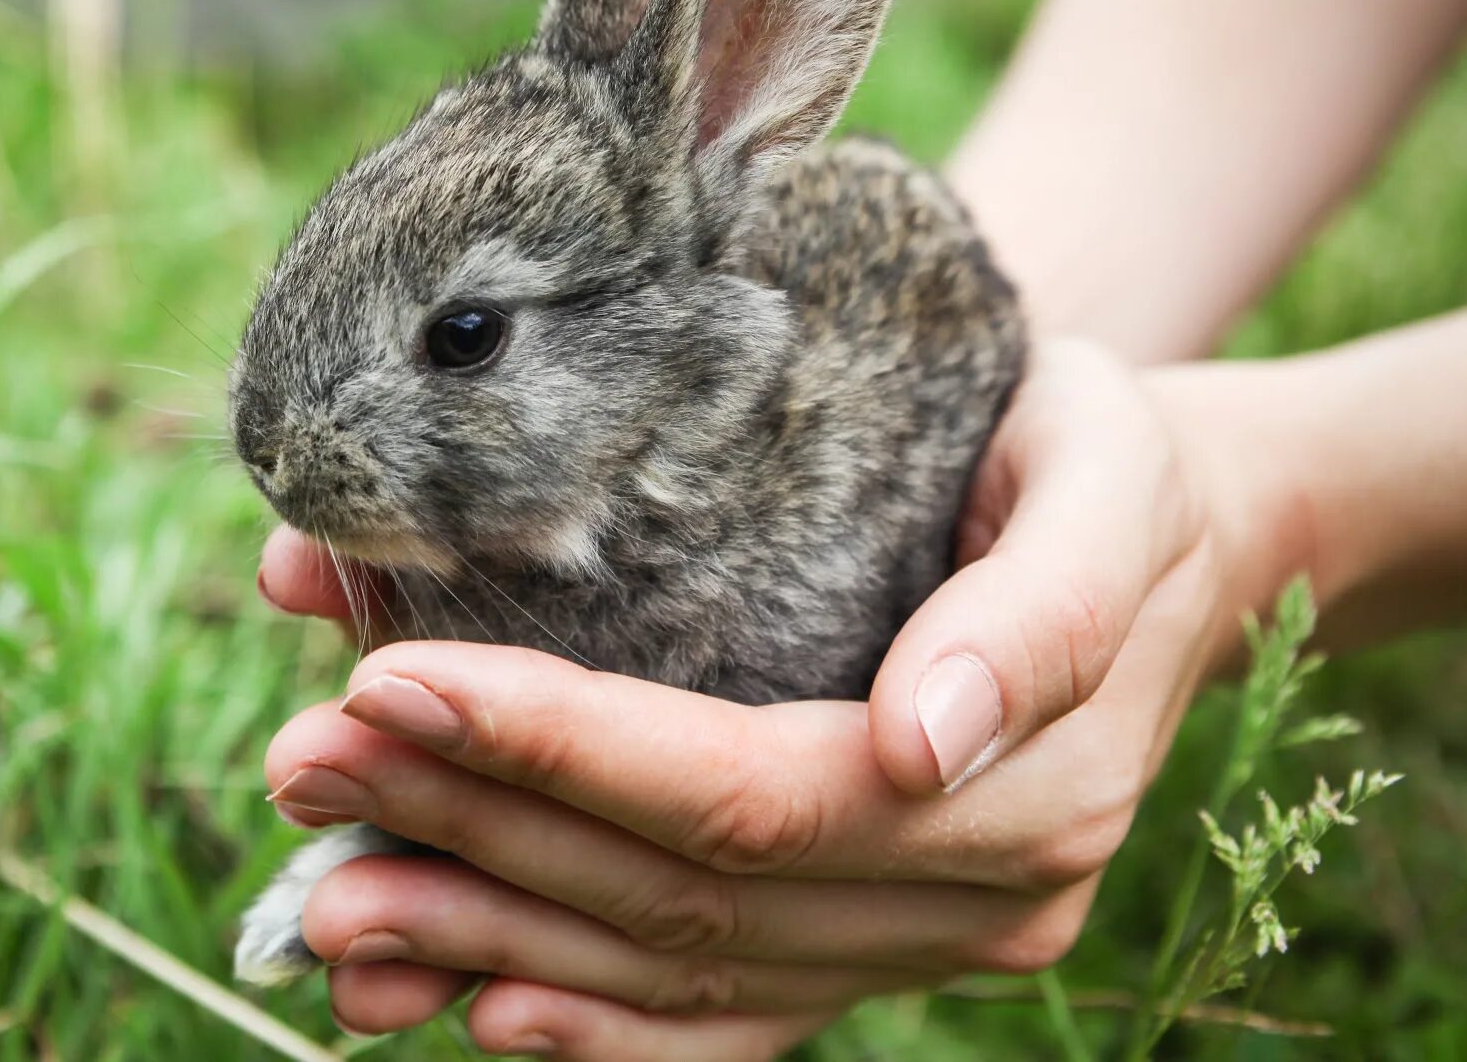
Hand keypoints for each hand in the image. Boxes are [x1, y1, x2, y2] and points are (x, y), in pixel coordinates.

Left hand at [254, 342, 1294, 1058]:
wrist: (1161, 536)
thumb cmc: (1103, 462)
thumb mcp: (1106, 475)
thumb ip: (1036, 608)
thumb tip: (926, 745)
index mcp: (1020, 787)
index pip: (745, 797)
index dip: (562, 753)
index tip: (391, 678)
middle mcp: (967, 898)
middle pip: (678, 892)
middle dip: (472, 832)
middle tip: (304, 765)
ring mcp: (914, 945)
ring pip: (673, 972)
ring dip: (484, 938)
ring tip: (325, 897)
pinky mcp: (868, 948)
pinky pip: (715, 1018)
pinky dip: (581, 1023)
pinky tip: (457, 1004)